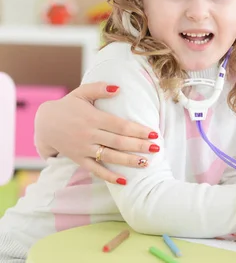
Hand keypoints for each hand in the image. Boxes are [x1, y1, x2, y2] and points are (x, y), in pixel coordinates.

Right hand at [34, 82, 158, 184]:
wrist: (44, 123)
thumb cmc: (68, 106)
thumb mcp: (81, 92)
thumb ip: (99, 88)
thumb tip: (119, 88)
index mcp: (93, 118)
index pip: (120, 126)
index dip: (138, 130)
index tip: (153, 133)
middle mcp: (89, 135)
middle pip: (118, 142)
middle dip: (139, 146)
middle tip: (157, 148)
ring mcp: (84, 149)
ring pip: (109, 157)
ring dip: (129, 161)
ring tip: (146, 163)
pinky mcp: (79, 159)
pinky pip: (95, 170)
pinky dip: (109, 177)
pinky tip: (125, 181)